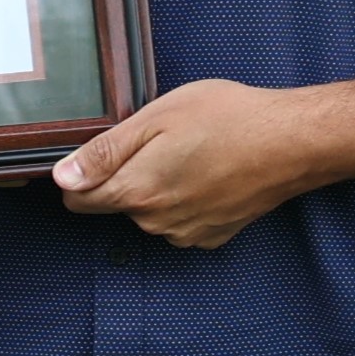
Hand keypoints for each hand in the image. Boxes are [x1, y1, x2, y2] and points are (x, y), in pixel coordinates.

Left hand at [49, 78, 338, 249]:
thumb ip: (105, 153)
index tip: (101, 151)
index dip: (81, 173)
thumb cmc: (229, 119)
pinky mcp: (213, 237)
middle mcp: (156, 223)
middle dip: (128, 174)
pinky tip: (210, 171)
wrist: (292, 142)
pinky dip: (187, 200)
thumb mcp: (156, 119)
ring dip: (159, 186)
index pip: (78, 199)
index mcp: (137, 192)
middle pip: (116, 203)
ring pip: (150, 212)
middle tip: (161, 139)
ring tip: (192, 152)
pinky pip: (181, 221)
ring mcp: (186, 234)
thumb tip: (62, 179)